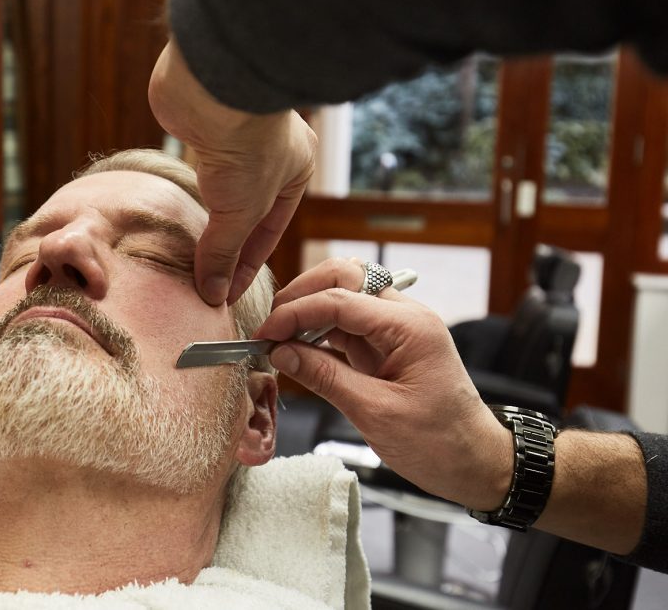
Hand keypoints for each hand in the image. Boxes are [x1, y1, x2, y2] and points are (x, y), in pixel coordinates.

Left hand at [148, 38, 315, 305]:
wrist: (213, 87)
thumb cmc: (247, 145)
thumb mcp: (239, 212)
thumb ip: (223, 253)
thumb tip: (212, 294)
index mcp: (298, 169)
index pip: (270, 231)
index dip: (246, 267)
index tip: (226, 295)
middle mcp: (272, 152)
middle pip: (247, 212)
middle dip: (228, 245)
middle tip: (207, 280)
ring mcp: (237, 137)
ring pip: (222, 191)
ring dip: (208, 220)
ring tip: (191, 254)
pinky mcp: (202, 127)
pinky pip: (197, 170)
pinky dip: (190, 194)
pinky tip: (179, 213)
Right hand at [253, 259, 513, 509]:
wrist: (476, 463)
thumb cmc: (439, 443)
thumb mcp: (376, 413)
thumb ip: (325, 378)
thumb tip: (281, 353)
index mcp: (410, 327)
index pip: (341, 300)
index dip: (296, 312)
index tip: (265, 334)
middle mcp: (404, 318)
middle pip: (344, 278)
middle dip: (302, 296)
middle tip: (271, 327)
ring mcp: (395, 330)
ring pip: (343, 296)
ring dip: (308, 311)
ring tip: (279, 339)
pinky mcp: (386, 346)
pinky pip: (346, 325)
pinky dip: (319, 331)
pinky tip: (298, 350)